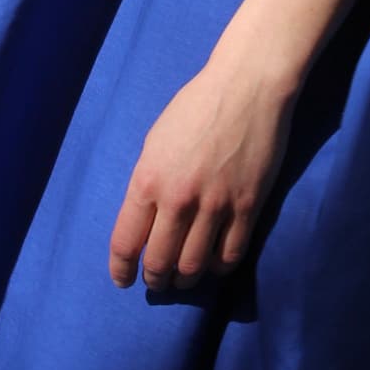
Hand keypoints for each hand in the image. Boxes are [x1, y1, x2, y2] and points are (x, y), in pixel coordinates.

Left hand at [108, 47, 297, 289]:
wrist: (247, 87)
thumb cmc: (196, 107)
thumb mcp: (155, 143)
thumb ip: (148, 184)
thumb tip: (147, 222)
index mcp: (148, 180)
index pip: (126, 243)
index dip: (121, 270)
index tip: (123, 280)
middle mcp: (178, 199)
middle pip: (160, 262)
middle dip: (154, 280)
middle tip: (156, 282)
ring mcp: (216, 206)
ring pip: (194, 266)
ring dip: (185, 280)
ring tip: (183, 278)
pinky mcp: (248, 207)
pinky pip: (230, 255)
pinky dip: (218, 267)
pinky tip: (213, 263)